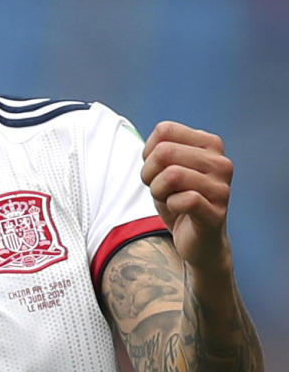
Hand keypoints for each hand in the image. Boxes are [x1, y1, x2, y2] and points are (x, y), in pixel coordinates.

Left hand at [140, 122, 233, 273]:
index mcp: (210, 143)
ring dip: (158, 190)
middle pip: (164, 151)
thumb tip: (155, 146)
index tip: (157, 169)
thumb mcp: (166, 166)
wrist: (198, 240)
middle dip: (150, 173)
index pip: (165, 130)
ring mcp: (222, 188)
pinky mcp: (217, 213)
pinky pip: (184, 200)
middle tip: (159, 188)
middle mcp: (221, 162)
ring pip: (172, 175)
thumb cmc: (179, 198)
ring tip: (168, 199)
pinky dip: (171, 205)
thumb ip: (161, 148)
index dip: (149, 152)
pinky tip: (179, 210)